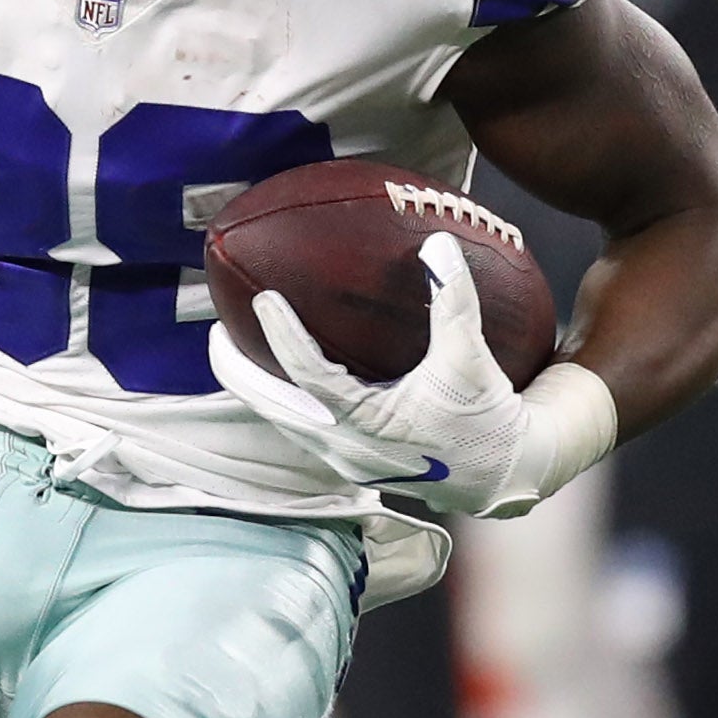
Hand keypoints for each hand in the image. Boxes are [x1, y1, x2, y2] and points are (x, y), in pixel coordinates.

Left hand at [211, 230, 585, 520]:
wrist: (503, 475)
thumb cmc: (487, 419)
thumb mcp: (470, 358)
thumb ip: (454, 300)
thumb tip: (438, 243)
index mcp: (370, 424)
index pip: (310, 377)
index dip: (284, 336)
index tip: (265, 299)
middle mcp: (348, 449)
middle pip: (274, 410)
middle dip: (239, 374)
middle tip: (214, 334)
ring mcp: (346, 461)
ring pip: (285, 424)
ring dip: (257, 391)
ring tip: (235, 355)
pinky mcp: (353, 462)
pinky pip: (303, 429)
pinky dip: (285, 402)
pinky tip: (281, 381)